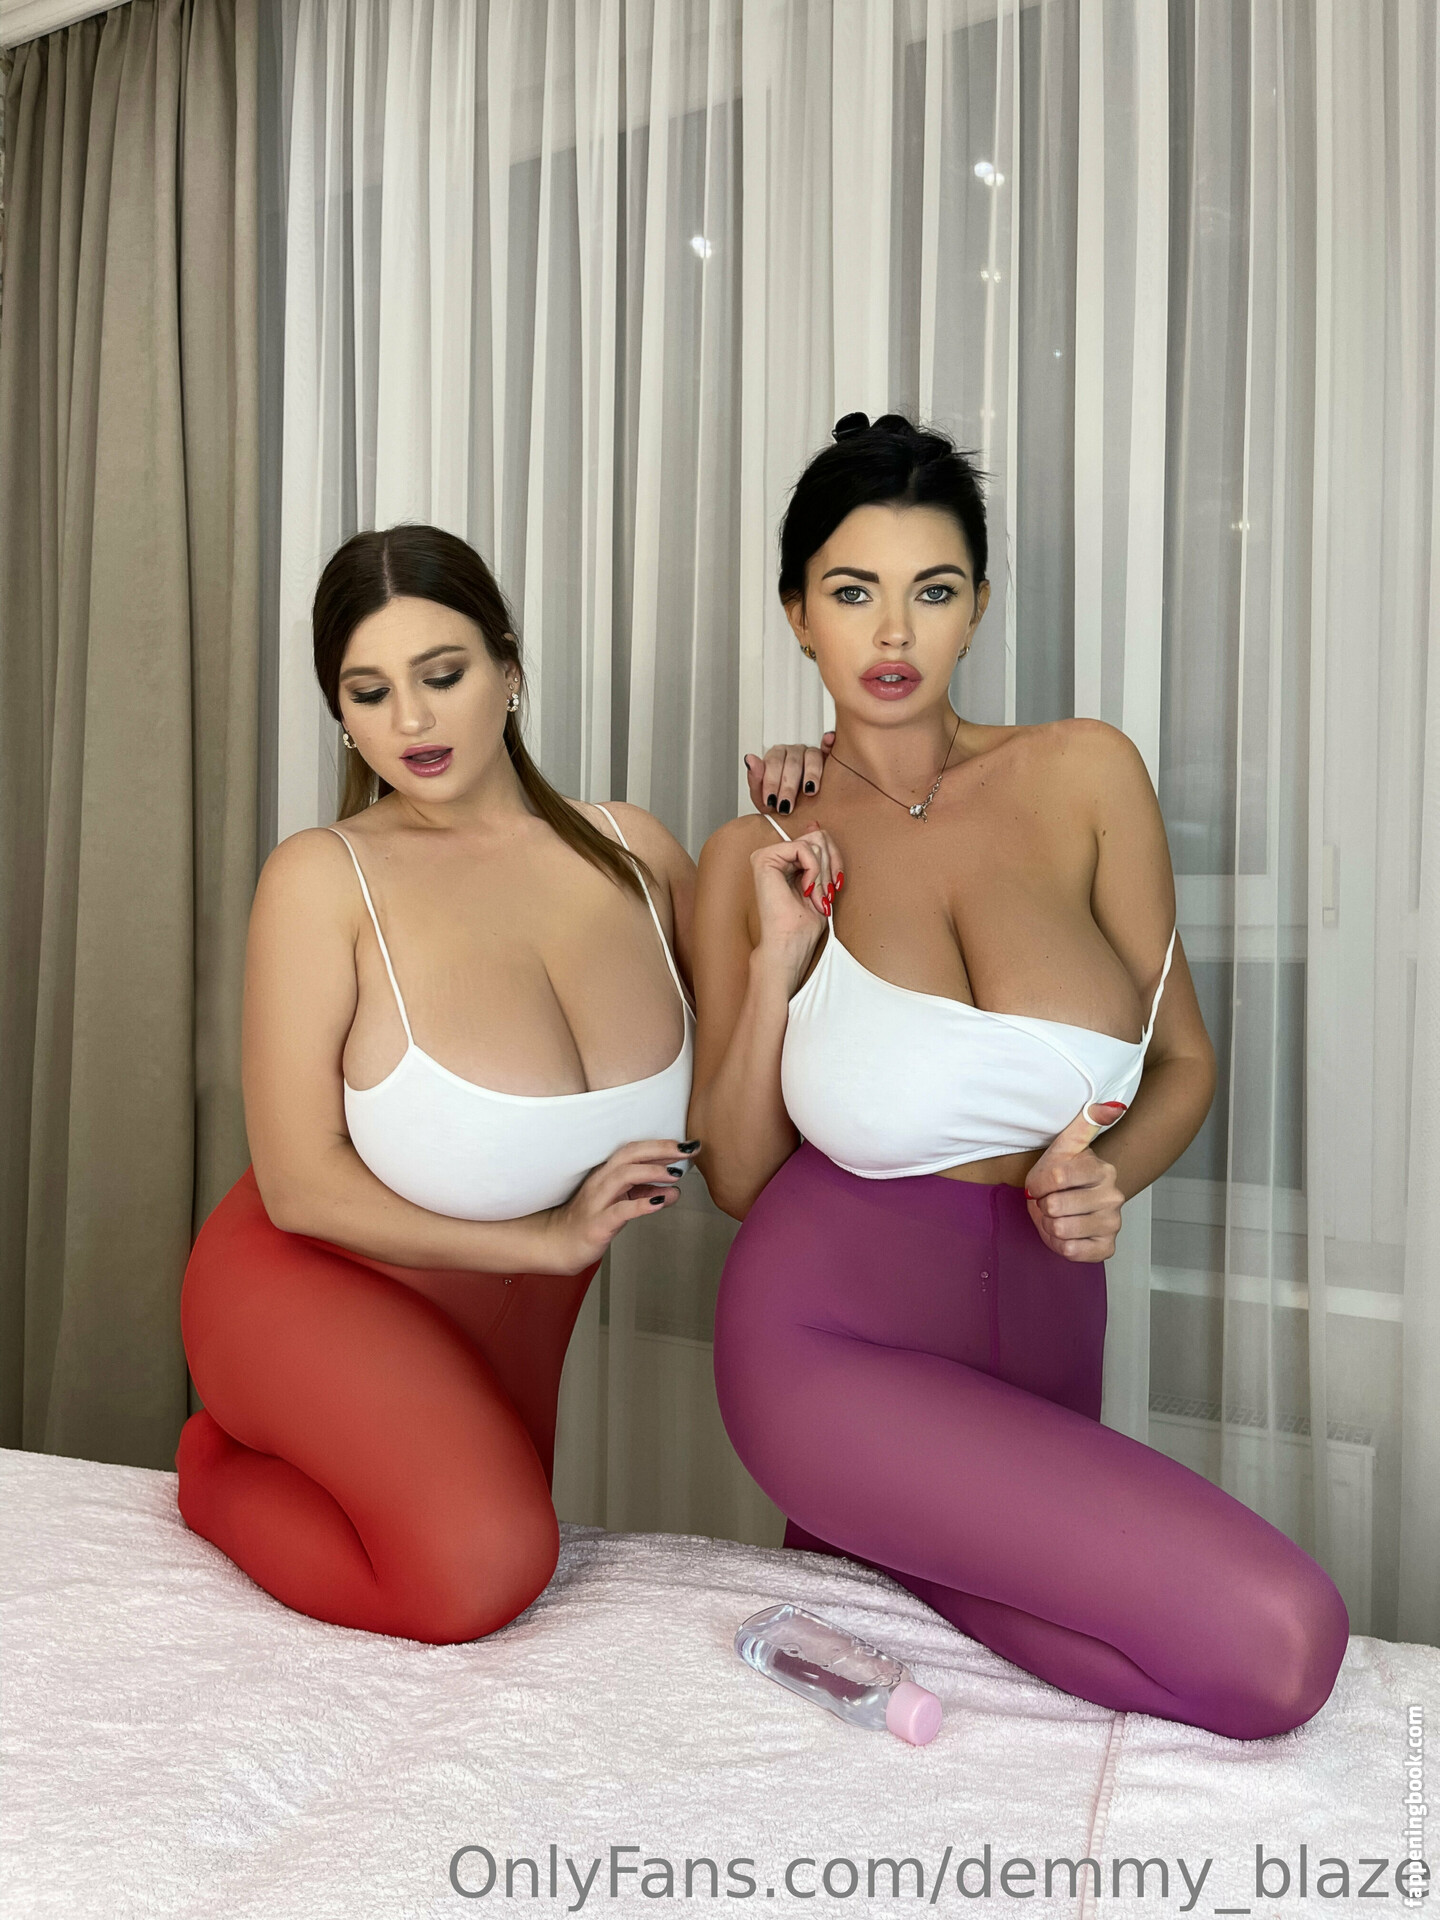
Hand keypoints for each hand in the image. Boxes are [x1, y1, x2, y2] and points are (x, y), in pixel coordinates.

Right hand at [540, 1138, 698, 1272]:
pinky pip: (619, 1211)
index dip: (661, 1145)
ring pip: (623, 1176)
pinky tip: (659, 1202)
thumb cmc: (592, 1219)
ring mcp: (598, 1201)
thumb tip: (674, 1190)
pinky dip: (640, 1204)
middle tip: (687, 1150)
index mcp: (607, 1173)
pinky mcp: (597, 1223)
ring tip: (675, 1174)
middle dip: (660, 1149)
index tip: (687, 1145)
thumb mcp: (623, 1204)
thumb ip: (646, 1194)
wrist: (559, 1243)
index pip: (635, 1150)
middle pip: (629, 1155)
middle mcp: (601, 1181)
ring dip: (651, 1172)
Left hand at [743, 733, 835, 815]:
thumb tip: (750, 759)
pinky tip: (829, 740)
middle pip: (792, 763)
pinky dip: (829, 743)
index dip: (771, 783)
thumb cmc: (777, 803)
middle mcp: (793, 752)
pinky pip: (829, 748)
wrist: (793, 815)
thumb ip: (755, 779)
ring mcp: (810, 753)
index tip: (770, 800)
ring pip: (811, 757)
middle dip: (788, 787)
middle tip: (786, 806)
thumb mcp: (761, 797)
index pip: (773, 764)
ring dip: (811, 775)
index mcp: (775, 757)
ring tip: (809, 791)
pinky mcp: (826, 758)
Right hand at [749, 824, 843, 990]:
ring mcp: (766, 856)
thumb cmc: (802, 925)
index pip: (818, 840)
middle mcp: (773, 856)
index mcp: (784, 861)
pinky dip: (814, 870)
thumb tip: (815, 827)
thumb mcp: (820, 882)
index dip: (834, 860)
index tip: (834, 885)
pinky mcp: (764, 858)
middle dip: (829, 867)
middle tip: (823, 894)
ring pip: (813, 843)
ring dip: (822, 874)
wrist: (789, 945)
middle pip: (818, 838)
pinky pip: (803, 848)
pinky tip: (805, 889)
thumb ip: (818, 856)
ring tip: (814, 896)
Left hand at [1023, 1102, 1128, 1260]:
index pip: (1056, 1176)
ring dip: (1048, 1225)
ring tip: (1055, 1216)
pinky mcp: (1107, 1247)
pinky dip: (1059, 1244)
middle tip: (1048, 1200)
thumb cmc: (1065, 1172)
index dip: (1037, 1183)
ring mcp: (1113, 1223)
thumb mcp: (1067, 1144)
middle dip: (1042, 1205)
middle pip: (1055, 1206)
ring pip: (1061, 1230)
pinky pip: (1070, 1251)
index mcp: (1101, 1169)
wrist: (1077, 1200)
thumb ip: (1086, 1121)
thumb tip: (1113, 1105)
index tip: (1038, 1183)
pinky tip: (1064, 1232)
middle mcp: (1113, 1196)